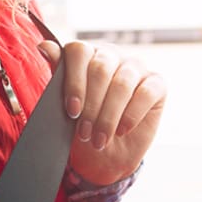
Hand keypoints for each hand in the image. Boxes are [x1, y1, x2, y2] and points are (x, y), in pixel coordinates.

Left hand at [37, 40, 166, 184]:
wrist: (107, 156)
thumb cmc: (84, 127)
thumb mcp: (65, 107)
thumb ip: (58, 75)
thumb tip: (44, 45)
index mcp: (87, 55)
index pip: (79, 51)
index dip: (75, 82)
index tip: (72, 111)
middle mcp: (112, 55)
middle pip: (101, 68)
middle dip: (91, 106)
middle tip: (85, 133)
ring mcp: (136, 67)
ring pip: (122, 83)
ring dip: (109, 116)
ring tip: (100, 139)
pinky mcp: (157, 83)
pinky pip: (145, 93)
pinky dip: (131, 115)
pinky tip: (122, 130)